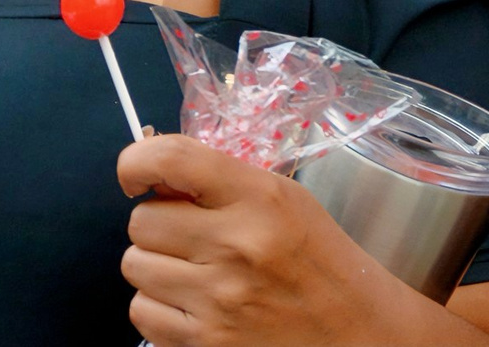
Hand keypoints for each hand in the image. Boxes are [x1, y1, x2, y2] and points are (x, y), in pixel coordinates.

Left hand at [119, 134, 471, 345]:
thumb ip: (225, 184)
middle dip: (159, 226)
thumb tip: (153, 177)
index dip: (136, 162)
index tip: (136, 175)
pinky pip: (141, 312)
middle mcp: (236, 244)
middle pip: (141, 220)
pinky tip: (194, 304)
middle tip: (190, 236)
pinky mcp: (203, 342)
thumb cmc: (319, 260)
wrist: (354, 330)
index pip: (171, 160)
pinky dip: (159, 308)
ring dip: (157, 267)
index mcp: (261, 197)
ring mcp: (217, 298)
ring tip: (195, 273)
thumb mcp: (287, 202)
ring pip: (134, 266)